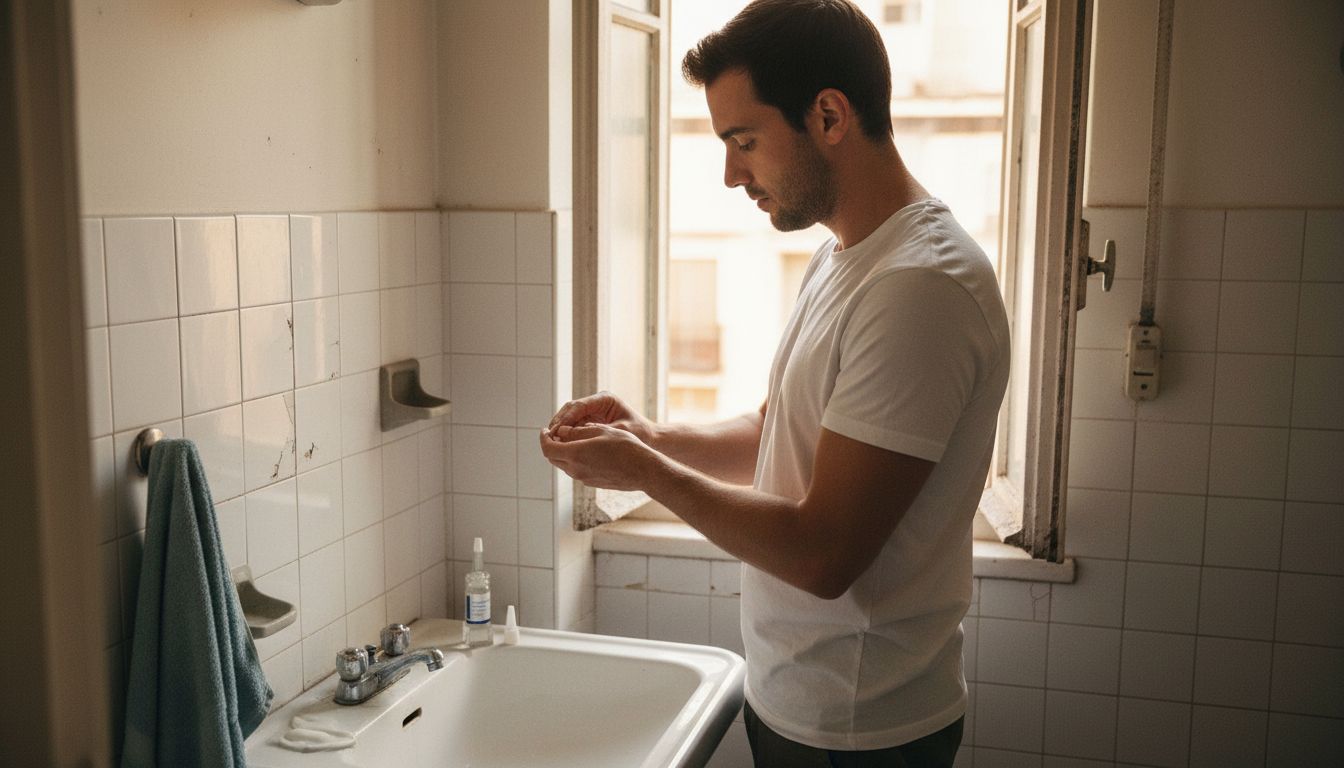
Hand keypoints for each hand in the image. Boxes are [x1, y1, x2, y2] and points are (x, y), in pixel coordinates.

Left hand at [539, 423, 658, 491]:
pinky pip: (577, 470)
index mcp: (575, 454)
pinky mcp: (593, 483)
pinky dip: (575, 460)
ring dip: (564, 453)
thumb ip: (578, 431)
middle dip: (551, 445)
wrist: (643, 470)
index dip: (543, 438)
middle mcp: (576, 469)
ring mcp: (584, 479)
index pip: (547, 448)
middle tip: (557, 434)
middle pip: (553, 458)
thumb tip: (561, 431)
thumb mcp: (601, 431)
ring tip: (573, 440)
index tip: (545, 430)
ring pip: (565, 465)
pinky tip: (587, 451)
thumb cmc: (626, 447)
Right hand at [547, 391, 654, 444]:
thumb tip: (575, 434)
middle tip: (549, 436)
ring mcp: (592, 412)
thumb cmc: (639, 433)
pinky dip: (567, 435)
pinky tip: (560, 445)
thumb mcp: (621, 431)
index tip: (557, 430)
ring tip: (551, 441)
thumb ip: (598, 431)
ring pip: (570, 418)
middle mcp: (596, 403)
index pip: (579, 405)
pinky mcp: (590, 421)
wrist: (650, 438)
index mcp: (604, 399)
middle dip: (559, 422)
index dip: (566, 418)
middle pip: (570, 409)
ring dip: (560, 429)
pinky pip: (574, 426)